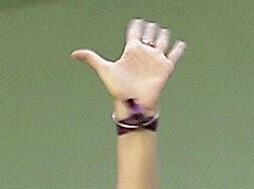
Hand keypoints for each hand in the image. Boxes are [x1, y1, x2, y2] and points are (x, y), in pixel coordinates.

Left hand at [71, 19, 185, 114]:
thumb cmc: (118, 89)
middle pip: (149, 35)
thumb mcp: (104, 70)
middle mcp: (143, 53)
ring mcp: (155, 59)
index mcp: (130, 51)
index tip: (136, 20)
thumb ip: (91, 58)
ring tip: (163, 30)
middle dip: (150, 28)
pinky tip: (180, 43)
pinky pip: (174, 55)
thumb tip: (74, 54)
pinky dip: (178, 48)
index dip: (135, 25)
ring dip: (163, 35)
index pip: (134, 33)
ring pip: (162, 41)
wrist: (132, 103)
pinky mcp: (165, 67)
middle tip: (149, 24)